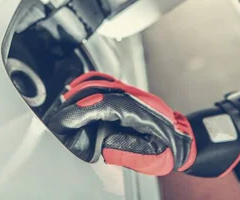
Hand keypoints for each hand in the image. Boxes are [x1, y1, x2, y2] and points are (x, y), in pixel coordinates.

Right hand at [44, 72, 239, 176]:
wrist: (180, 138)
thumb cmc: (167, 149)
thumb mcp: (151, 157)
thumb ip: (126, 152)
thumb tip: (102, 148)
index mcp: (141, 112)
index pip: (106, 104)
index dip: (83, 110)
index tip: (65, 118)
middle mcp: (133, 97)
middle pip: (98, 90)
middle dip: (76, 101)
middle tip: (60, 117)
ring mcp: (127, 92)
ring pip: (98, 83)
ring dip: (78, 92)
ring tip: (63, 108)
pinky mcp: (122, 93)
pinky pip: (101, 83)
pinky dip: (85, 85)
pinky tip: (74, 94)